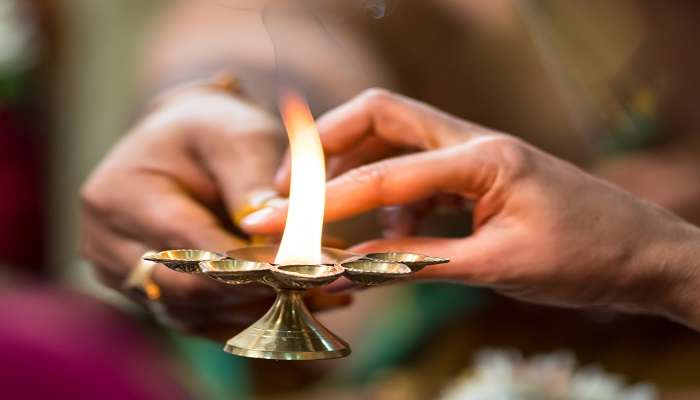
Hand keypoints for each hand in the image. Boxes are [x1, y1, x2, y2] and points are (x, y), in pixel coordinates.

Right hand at [80, 86, 348, 338]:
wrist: (186, 141)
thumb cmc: (213, 130)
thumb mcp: (237, 137)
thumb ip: (254, 184)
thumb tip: (280, 240)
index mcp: (120, 196)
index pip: (190, 246)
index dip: (251, 264)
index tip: (307, 270)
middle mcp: (107, 243)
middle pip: (189, 290)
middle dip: (260, 291)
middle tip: (323, 289)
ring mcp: (122, 275)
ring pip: (198, 313)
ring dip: (260, 309)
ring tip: (324, 297)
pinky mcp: (148, 294)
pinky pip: (200, 319)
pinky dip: (249, 315)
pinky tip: (299, 303)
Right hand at [241, 89, 699, 325]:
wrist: (645, 253)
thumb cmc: (587, 258)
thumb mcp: (499, 267)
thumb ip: (420, 262)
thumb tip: (352, 265)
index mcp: (484, 158)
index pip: (386, 175)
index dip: (326, 202)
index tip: (279, 221)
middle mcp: (474, 142)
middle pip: (382, 116)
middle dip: (326, 144)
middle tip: (288, 184)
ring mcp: (475, 154)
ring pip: (395, 139)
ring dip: (353, 168)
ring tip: (324, 211)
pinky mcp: (477, 174)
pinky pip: (417, 172)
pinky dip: (389, 195)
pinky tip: (387, 229)